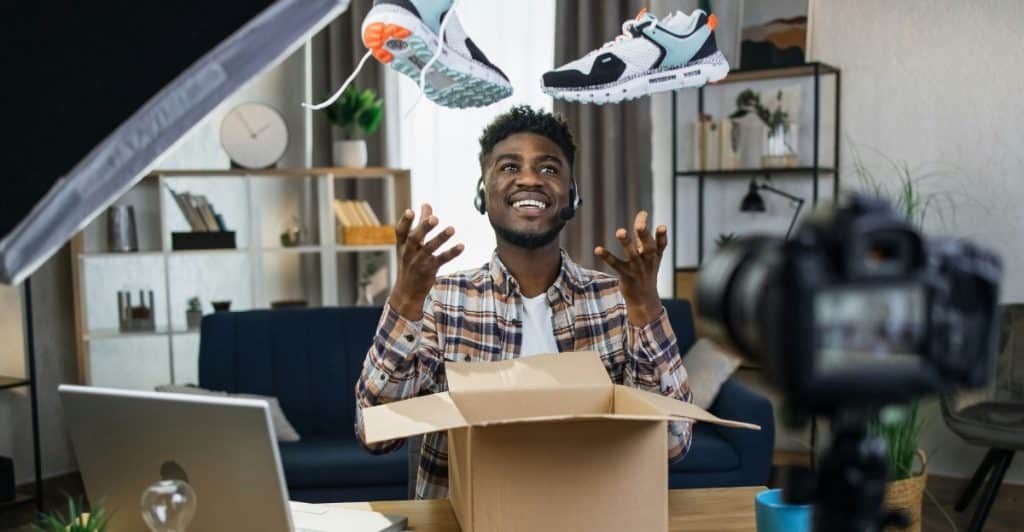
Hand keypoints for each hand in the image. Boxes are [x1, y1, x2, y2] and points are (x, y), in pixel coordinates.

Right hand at [388, 203, 463, 320]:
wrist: (407, 291)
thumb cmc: (410, 261)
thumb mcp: (412, 244)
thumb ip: (420, 223)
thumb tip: (426, 204)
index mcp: (402, 245)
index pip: (401, 232)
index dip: (405, 221)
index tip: (410, 211)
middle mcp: (408, 253)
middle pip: (414, 239)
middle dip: (424, 228)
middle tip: (435, 218)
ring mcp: (418, 263)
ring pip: (429, 250)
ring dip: (440, 239)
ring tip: (452, 229)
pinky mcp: (429, 270)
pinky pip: (441, 260)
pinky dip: (451, 253)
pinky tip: (461, 246)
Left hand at [594, 211, 666, 326]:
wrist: (644, 299)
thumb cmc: (646, 271)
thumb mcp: (649, 254)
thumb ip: (644, 234)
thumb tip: (642, 213)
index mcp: (655, 256)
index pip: (660, 244)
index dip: (662, 235)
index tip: (662, 226)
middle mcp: (648, 262)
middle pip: (648, 247)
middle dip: (644, 235)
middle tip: (640, 225)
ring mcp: (637, 269)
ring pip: (632, 255)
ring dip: (626, 243)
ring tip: (620, 231)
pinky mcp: (625, 275)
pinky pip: (615, 264)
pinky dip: (607, 256)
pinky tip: (598, 249)